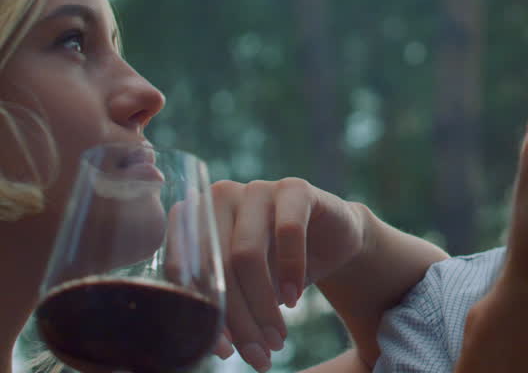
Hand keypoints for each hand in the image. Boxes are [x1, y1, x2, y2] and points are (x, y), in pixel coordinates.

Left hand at [207, 178, 369, 371]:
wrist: (330, 240)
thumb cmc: (277, 267)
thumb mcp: (245, 289)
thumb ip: (226, 308)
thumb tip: (217, 347)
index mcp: (194, 219)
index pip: (183, 268)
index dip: (201, 313)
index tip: (222, 351)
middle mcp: (218, 197)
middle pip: (215, 266)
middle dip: (237, 318)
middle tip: (257, 353)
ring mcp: (256, 189)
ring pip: (246, 254)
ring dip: (263, 305)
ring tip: (277, 337)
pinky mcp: (294, 187)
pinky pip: (288, 232)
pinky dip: (291, 271)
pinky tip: (294, 299)